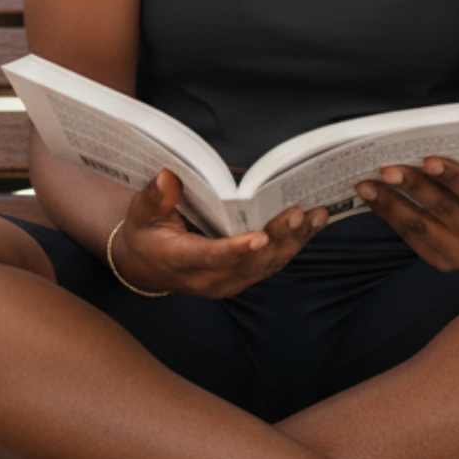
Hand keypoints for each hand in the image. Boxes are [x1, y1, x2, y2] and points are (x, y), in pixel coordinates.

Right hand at [111, 169, 328, 298]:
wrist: (147, 267)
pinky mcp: (244, 276)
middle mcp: (211, 278)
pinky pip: (273, 262)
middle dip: (277, 238)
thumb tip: (167, 178)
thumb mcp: (141, 214)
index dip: (235, 250)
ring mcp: (231, 280)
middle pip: (250, 263)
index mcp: (181, 262)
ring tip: (317, 216)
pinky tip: (314, 222)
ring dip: (295, 240)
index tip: (258, 238)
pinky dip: (295, 242)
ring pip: (268, 264)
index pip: (210, 258)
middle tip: (297, 214)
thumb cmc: (146, 235)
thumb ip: (154, 198)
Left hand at [356, 146, 458, 270]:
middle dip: (412, 187)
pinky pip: (412, 240)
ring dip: (390, 205)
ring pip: (422, 229)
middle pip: (444, 210)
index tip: (428, 159)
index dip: (452, 175)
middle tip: (386, 169)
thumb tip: (440, 140)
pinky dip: (391, 218)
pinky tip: (375, 200)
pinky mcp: (445, 264)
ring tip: (366, 185)